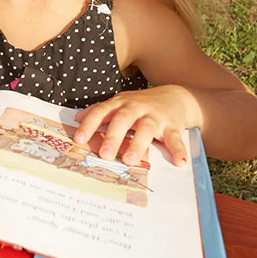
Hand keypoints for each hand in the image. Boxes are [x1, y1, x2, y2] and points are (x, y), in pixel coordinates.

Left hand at [73, 86, 195, 167]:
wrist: (174, 96)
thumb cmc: (141, 104)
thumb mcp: (120, 103)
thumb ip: (100, 111)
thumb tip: (77, 118)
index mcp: (120, 103)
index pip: (101, 112)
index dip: (89, 125)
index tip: (79, 139)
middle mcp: (136, 107)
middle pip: (123, 120)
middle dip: (113, 137)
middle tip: (104, 154)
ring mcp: (155, 116)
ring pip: (146, 128)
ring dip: (139, 144)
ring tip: (131, 160)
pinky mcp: (172, 125)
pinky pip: (175, 138)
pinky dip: (178, 149)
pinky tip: (179, 162)